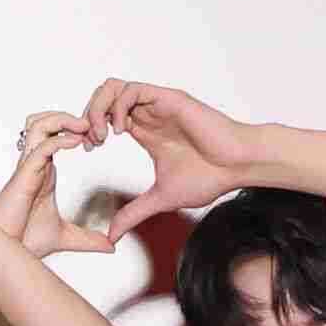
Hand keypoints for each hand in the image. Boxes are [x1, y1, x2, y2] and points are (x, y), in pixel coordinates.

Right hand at [0, 111, 113, 257]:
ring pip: (39, 125)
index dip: (77, 130)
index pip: (56, 134)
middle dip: (70, 117)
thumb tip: (110, 246)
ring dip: (63, 120)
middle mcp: (35, 164)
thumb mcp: (66, 237)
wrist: (4, 253)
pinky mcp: (24, 175)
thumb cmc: (24, 239)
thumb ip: (89, 239)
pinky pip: (41, 146)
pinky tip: (76, 142)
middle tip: (94, 128)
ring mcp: (28, 167)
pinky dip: (59, 139)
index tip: (98, 140)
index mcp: (44, 171)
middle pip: (45, 121)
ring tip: (85, 127)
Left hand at [80, 79, 258, 242]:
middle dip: (88, 116)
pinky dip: (118, 108)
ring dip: (99, 109)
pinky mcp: (169, 100)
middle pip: (104, 96)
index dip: (89, 130)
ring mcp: (157, 104)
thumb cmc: (210, 177)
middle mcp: (148, 114)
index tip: (87, 150)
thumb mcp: (160, 199)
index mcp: (145, 131)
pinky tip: (120, 131)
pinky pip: (133, 90)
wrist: (237, 166)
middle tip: (91, 142)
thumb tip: (112, 236)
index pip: (105, 117)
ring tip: (101, 135)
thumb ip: (133, 214)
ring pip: (114, 88)